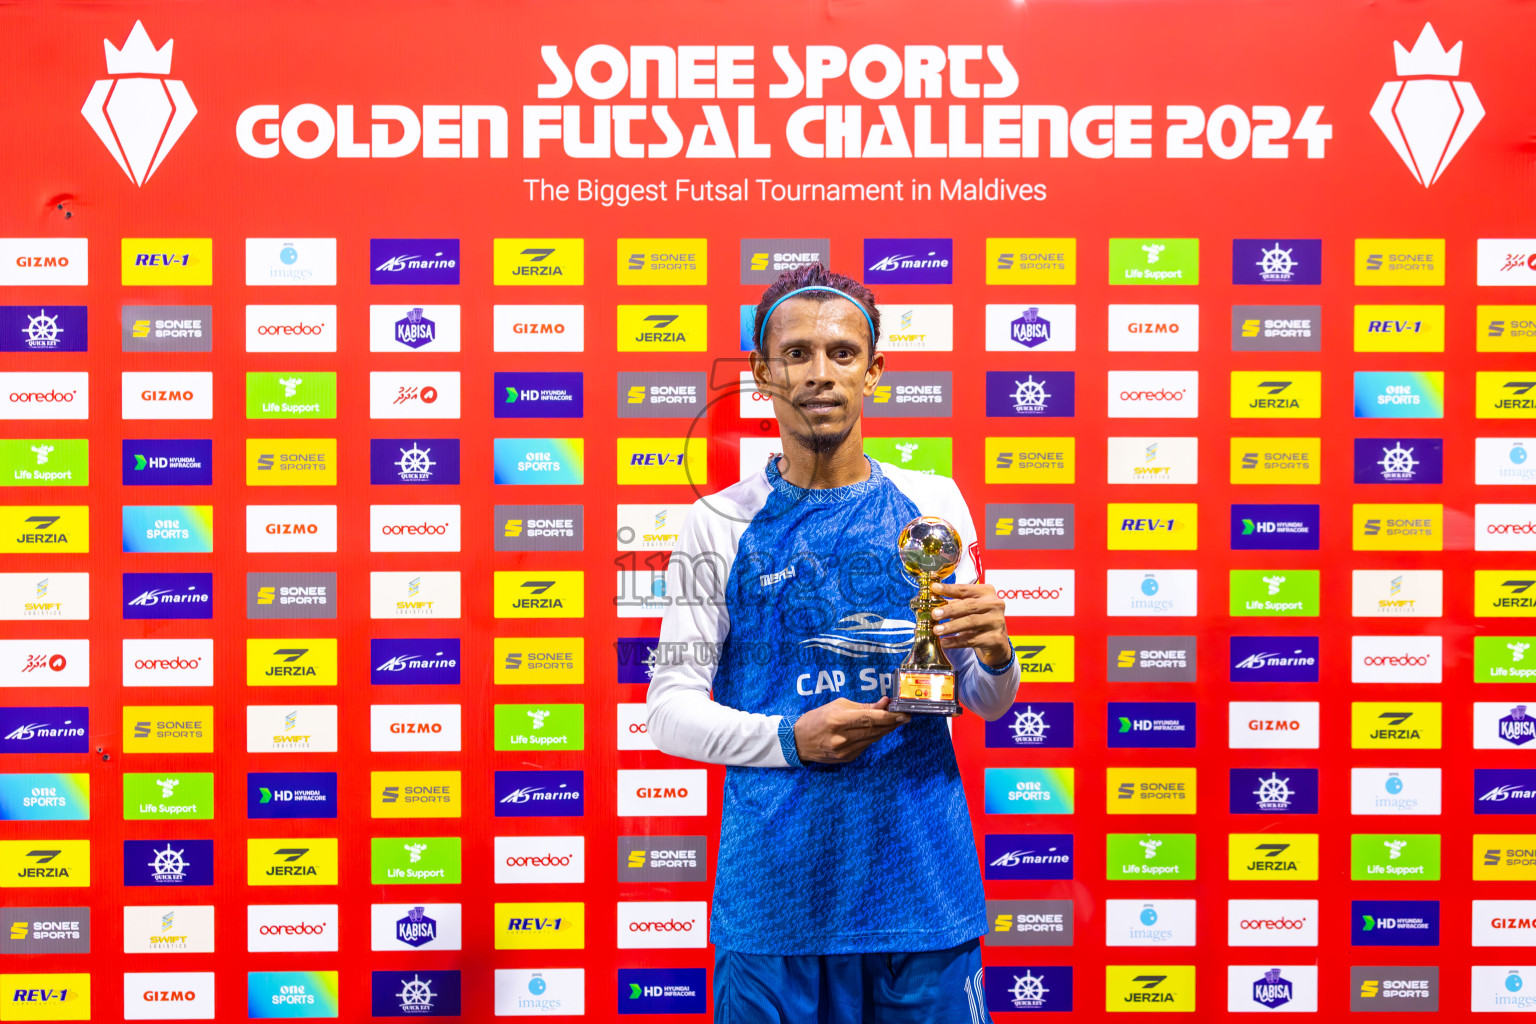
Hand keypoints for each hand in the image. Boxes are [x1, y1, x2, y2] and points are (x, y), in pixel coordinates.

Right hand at [793, 696, 909, 763]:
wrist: (798, 741)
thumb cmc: (817, 718)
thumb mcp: (837, 706)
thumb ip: (863, 707)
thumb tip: (884, 703)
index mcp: (838, 720)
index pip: (870, 718)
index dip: (889, 716)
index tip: (903, 713)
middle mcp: (842, 738)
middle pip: (875, 730)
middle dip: (892, 723)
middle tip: (906, 716)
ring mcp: (845, 751)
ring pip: (873, 739)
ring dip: (886, 730)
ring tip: (896, 721)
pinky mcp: (847, 759)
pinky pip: (866, 745)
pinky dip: (873, 737)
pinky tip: (878, 730)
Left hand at [930, 581, 1011, 667]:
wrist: (995, 644)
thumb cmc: (979, 621)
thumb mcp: (968, 608)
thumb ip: (953, 602)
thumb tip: (933, 597)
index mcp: (987, 592)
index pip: (965, 589)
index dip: (949, 589)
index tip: (935, 588)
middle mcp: (995, 605)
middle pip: (969, 605)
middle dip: (950, 610)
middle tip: (934, 614)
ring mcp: (997, 622)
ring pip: (971, 622)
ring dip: (951, 626)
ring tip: (936, 630)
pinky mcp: (995, 638)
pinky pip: (972, 639)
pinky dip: (956, 641)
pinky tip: (944, 642)